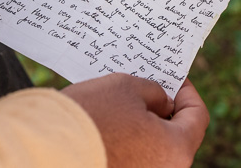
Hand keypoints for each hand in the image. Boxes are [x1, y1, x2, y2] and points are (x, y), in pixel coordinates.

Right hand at [61, 75, 207, 167]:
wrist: (42, 152)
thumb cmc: (90, 116)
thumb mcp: (128, 88)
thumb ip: (155, 94)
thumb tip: (163, 104)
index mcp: (175, 151)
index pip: (197, 117)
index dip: (188, 93)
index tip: (176, 80)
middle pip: (176, 138)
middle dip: (165, 111)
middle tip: (152, 89)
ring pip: (153, 150)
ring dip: (145, 128)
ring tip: (127, 105)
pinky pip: (134, 160)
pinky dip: (129, 143)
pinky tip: (113, 125)